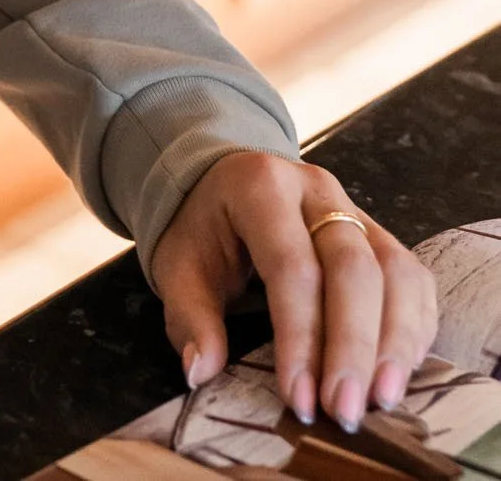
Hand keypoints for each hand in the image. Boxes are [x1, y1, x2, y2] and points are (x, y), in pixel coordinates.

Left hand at [151, 153, 436, 431]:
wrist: (224, 182)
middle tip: (346, 411)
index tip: (301, 400)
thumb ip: (190, 318)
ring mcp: (356, 208)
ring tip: (383, 399)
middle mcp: (316, 190)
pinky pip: (415, 278)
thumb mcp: (179, 265)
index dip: (301, 338)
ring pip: (396, 270)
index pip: (292, 266)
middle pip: (354, 267)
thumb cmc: (205, 229)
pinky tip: (400, 372)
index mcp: (260, 188)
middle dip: (354, 347)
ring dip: (395, 342)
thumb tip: (201, 372)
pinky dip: (415, 327)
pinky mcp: (380, 233)